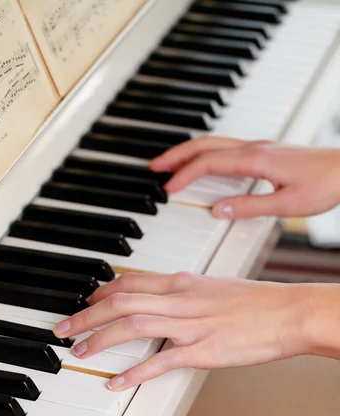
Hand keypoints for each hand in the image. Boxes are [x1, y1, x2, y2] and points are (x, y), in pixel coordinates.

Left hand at [54, 272, 309, 390]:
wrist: (288, 312)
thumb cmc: (256, 302)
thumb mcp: (214, 288)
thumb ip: (185, 294)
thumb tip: (162, 301)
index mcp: (184, 283)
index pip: (131, 281)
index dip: (101, 292)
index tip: (86, 302)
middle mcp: (181, 299)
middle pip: (121, 302)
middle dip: (86, 315)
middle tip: (63, 328)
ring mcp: (191, 325)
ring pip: (133, 325)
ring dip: (100, 338)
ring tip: (78, 350)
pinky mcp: (203, 351)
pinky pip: (160, 361)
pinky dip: (134, 372)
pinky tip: (115, 382)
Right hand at [150, 137, 339, 219]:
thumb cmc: (325, 183)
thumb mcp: (285, 204)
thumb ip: (248, 207)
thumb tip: (217, 211)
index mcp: (255, 159)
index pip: (208, 164)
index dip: (184, 175)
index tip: (167, 188)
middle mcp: (254, 148)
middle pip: (204, 144)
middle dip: (176, 154)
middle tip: (155, 167)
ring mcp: (259, 147)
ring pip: (214, 143)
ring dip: (189, 152)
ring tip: (171, 164)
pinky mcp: (265, 151)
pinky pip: (226, 148)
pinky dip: (206, 155)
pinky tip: (204, 166)